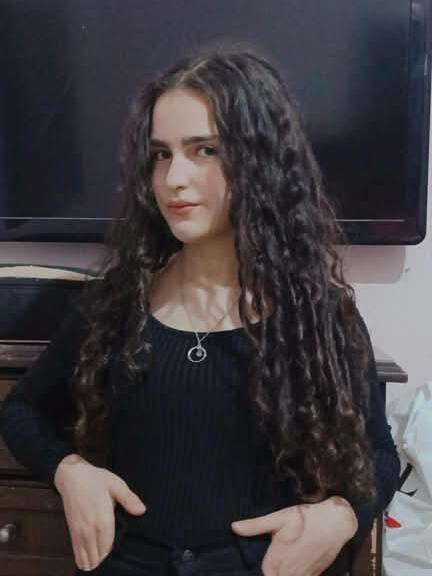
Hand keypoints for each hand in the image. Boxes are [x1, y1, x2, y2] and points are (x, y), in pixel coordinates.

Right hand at [54, 454, 145, 570]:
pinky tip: (88, 559)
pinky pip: (76, 552)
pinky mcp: (72, 531)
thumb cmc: (96, 479)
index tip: (118, 547)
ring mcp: (79, 531)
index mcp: (103, 519)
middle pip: (98, 556)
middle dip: (104, 557)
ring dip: (93, 560)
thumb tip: (142, 510)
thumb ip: (129, 499)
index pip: (108, 546)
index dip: (113, 550)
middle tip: (110, 552)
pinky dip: (82, 558)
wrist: (72, 476)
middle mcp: (90, 529)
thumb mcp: (116, 484)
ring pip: (86, 557)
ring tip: (100, 557)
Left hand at [231, 496, 357, 575]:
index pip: (263, 575)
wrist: (335, 523)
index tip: (250, 567)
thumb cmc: (304, 518)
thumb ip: (255, 526)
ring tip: (281, 563)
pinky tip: (293, 566)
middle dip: (272, 573)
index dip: (258, 572)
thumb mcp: (278, 518)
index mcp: (276, 560)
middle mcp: (289, 572)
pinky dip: (296, 575)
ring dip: (283, 573)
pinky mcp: (314, 575)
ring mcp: (303, 575)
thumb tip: (233, 527)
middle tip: (267, 564)